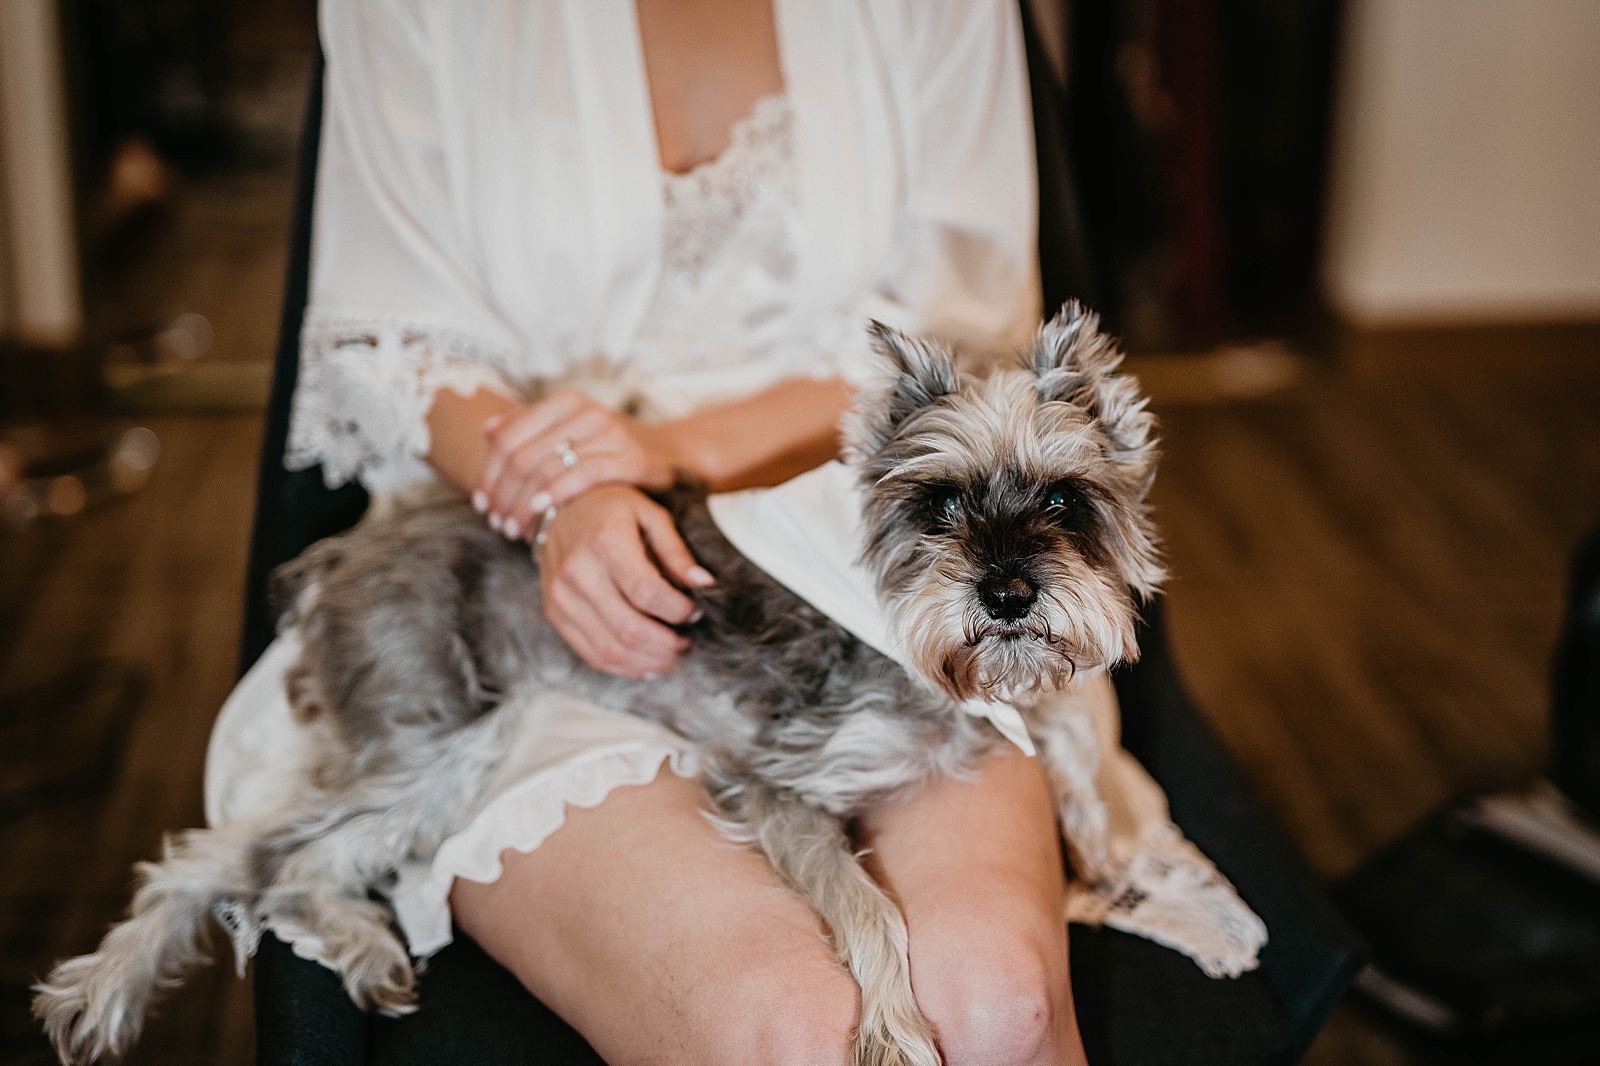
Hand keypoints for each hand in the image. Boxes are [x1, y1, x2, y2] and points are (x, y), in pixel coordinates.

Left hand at [473, 390, 681, 539]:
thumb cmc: (609, 449)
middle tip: (496, 524)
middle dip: (502, 495)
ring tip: (513, 529)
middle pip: (522, 456)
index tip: (481, 504)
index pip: (506, 437)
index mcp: (564, 401)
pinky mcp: (631, 457)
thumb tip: (488, 431)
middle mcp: (585, 410)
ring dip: (523, 505)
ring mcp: (609, 432)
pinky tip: (541, 512)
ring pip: (546, 468)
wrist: (670, 454)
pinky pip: (583, 476)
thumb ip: (530, 429)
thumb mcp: (570, 433)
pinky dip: (556, 495)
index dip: (488, 473)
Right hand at [537, 484, 714, 677]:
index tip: (695, 611)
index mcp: (605, 542)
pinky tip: (647, 663)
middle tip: (687, 641)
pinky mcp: (554, 615)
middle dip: (667, 644)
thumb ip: (676, 551)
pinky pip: (592, 654)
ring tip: (672, 655)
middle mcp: (577, 573)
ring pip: (611, 650)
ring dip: (649, 661)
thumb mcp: (650, 515)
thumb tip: (705, 585)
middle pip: (628, 629)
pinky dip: (625, 667)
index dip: (678, 610)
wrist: (560, 512)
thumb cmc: (612, 511)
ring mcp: (560, 598)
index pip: (647, 593)